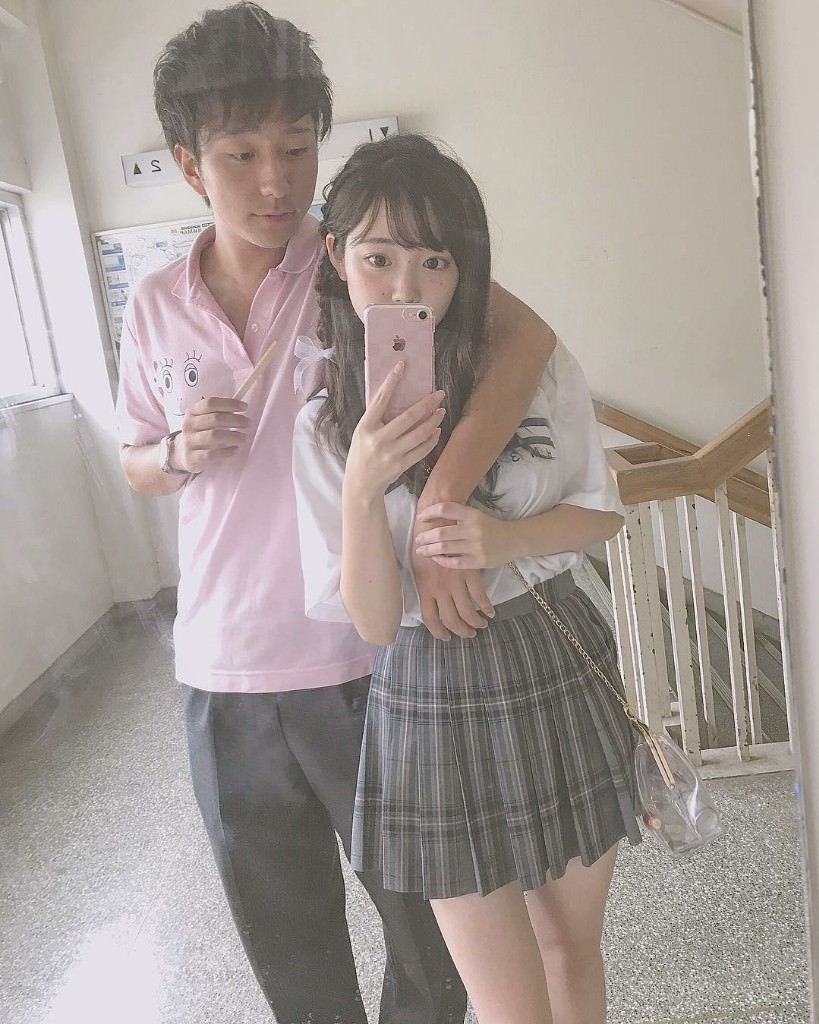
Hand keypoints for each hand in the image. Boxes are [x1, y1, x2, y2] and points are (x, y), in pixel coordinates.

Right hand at [173, 397, 249, 472]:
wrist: (181, 454)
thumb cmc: (199, 433)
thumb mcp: (203, 420)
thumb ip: (218, 413)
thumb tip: (240, 407)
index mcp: (192, 411)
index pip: (210, 403)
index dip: (229, 403)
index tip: (244, 407)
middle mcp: (189, 425)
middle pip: (215, 418)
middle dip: (235, 420)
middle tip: (248, 423)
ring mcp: (190, 441)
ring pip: (214, 436)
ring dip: (233, 436)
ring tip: (244, 437)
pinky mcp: (193, 457)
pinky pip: (212, 454)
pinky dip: (227, 451)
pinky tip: (236, 449)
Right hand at [346, 363, 444, 499]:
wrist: (360, 484)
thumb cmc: (361, 453)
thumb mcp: (362, 432)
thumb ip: (376, 416)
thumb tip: (393, 393)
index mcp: (366, 427)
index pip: (380, 400)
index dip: (392, 381)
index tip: (402, 366)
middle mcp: (379, 440)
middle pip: (408, 417)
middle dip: (426, 404)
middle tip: (439, 394)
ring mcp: (391, 453)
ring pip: (419, 434)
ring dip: (434, 421)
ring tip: (441, 411)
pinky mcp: (401, 465)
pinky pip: (422, 450)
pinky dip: (432, 439)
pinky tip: (437, 430)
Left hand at [411, 547, 494, 639]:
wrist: (438, 522)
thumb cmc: (424, 543)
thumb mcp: (418, 567)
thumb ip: (424, 586)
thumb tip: (427, 601)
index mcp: (425, 588)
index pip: (430, 619)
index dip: (438, 632)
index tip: (445, 636)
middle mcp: (440, 589)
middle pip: (451, 620)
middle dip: (461, 631)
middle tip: (467, 634)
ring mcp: (455, 582)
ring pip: (467, 612)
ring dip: (474, 623)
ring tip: (480, 626)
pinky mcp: (469, 573)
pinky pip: (480, 596)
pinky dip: (487, 606)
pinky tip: (490, 612)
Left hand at [415, 501, 511, 569]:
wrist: (514, 539)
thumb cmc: (491, 526)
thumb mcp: (476, 515)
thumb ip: (458, 516)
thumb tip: (431, 518)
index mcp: (472, 514)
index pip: (446, 509)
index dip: (430, 512)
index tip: (420, 518)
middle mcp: (473, 529)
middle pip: (442, 532)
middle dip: (425, 537)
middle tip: (417, 539)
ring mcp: (476, 547)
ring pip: (445, 548)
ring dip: (429, 550)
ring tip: (420, 550)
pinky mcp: (479, 562)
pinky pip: (455, 563)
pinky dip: (442, 561)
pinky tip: (436, 559)